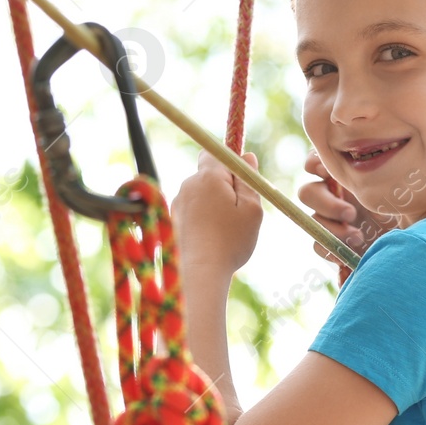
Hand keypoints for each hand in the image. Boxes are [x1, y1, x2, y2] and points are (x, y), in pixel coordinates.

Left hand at [171, 150, 262, 275]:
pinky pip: (192, 210)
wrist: (200, 272)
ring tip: (224, 230)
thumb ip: (248, 179)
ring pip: (200, 194)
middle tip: (238, 211)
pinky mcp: (173, 219)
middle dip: (224, 186)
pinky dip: (203, 218)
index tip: (241, 182)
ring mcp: (178, 202)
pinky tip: (211, 238)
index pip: (215, 152)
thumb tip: (247, 156)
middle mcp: (188, 184)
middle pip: (208, 174)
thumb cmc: (231, 240)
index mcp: (208, 177)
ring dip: (213, 204)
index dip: (231, 163)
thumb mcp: (252, 209)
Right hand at [298, 149, 398, 264]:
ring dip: (333, 230)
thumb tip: (356, 164)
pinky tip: (349, 253)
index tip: (326, 172)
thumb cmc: (407, 205)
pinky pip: (319, 245)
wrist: (414, 239)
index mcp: (343, 174)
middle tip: (351, 214)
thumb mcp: (395, 185)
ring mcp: (331, 220)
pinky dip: (331, 250)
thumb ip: (376, 173)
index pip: (315, 163)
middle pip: (308, 193)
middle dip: (326, 203)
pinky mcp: (333, 243)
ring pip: (314, 221)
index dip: (314, 165)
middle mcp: (333, 194)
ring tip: (360, 238)